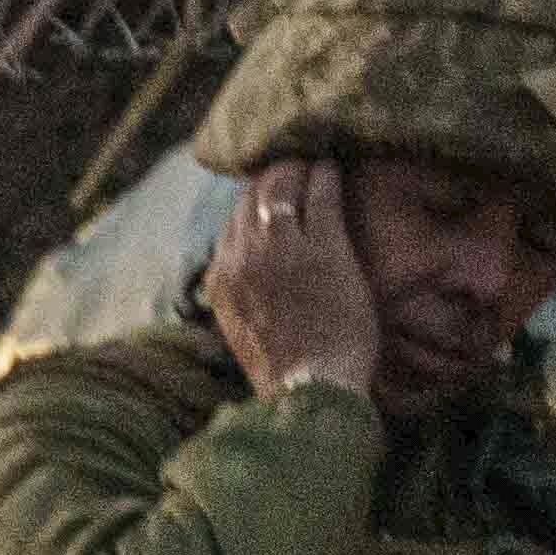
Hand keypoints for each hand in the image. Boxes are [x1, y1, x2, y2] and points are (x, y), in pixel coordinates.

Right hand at [201, 163, 381, 403]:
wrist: (309, 392)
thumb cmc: (283, 371)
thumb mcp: (240, 329)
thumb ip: (237, 295)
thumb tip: (240, 280)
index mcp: (221, 278)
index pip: (230, 222)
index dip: (251, 203)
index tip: (268, 193)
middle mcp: (245, 257)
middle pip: (251, 196)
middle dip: (271, 176)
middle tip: (293, 165)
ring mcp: (284, 250)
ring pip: (282, 186)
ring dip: (297, 169)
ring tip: (313, 162)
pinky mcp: (324, 248)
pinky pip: (321, 194)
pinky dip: (325, 176)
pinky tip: (333, 169)